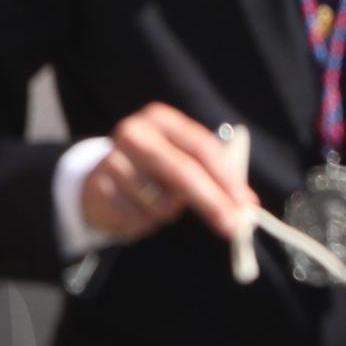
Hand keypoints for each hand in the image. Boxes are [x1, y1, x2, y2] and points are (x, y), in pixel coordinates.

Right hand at [75, 104, 254, 253]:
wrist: (99, 180)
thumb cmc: (152, 170)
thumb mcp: (180, 160)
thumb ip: (213, 176)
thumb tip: (247, 205)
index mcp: (160, 119)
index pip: (201, 146)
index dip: (226, 177)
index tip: (245, 203)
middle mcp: (135, 133)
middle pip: (184, 172)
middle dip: (213, 202)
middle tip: (234, 226)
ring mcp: (114, 159)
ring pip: (162, 202)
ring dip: (168, 214)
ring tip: (155, 203)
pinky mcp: (101, 187)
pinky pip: (140, 219)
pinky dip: (146, 223)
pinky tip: (136, 210)